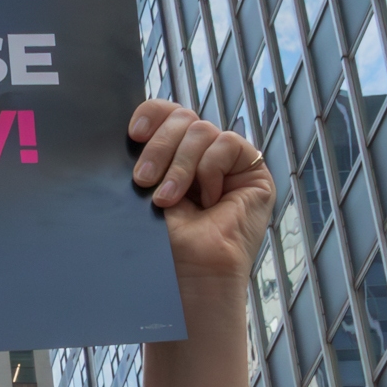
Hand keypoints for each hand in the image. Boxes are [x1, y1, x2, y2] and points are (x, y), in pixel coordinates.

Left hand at [128, 100, 273, 287]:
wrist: (189, 272)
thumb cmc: (165, 243)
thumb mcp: (146, 190)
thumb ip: (148, 154)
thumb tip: (136, 128)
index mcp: (176, 156)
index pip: (167, 114)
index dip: (152, 115)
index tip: (133, 134)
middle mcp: (202, 155)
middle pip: (182, 118)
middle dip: (159, 148)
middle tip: (143, 181)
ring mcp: (228, 162)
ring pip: (201, 130)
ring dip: (180, 167)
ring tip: (169, 201)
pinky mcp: (252, 170)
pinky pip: (226, 144)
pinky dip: (210, 170)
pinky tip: (210, 200)